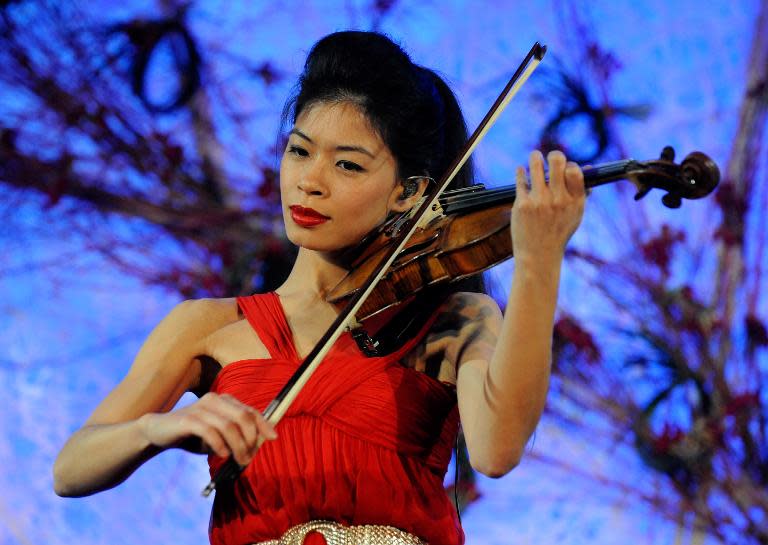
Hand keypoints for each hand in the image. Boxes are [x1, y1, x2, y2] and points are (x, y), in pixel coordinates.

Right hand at [141, 392, 276, 465]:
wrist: (158, 432)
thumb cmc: (192, 435)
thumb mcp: (218, 436)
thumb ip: (235, 437)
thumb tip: (255, 448)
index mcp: (225, 400)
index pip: (251, 410)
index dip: (264, 424)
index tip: (273, 438)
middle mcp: (215, 399)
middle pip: (243, 417)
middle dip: (251, 440)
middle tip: (249, 458)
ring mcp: (201, 407)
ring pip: (229, 426)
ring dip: (238, 447)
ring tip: (239, 461)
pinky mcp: (188, 419)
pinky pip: (210, 432)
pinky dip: (220, 445)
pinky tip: (222, 455)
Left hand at [511, 150, 585, 263]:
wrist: (538, 256)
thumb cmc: (557, 234)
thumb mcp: (575, 216)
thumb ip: (580, 193)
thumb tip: (587, 169)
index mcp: (574, 202)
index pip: (574, 170)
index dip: (569, 165)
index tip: (564, 168)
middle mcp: (558, 200)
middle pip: (557, 161)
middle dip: (553, 155)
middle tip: (548, 157)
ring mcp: (540, 201)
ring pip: (536, 165)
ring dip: (534, 157)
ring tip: (534, 156)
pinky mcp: (522, 204)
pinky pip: (521, 180)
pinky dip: (520, 172)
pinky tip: (521, 171)